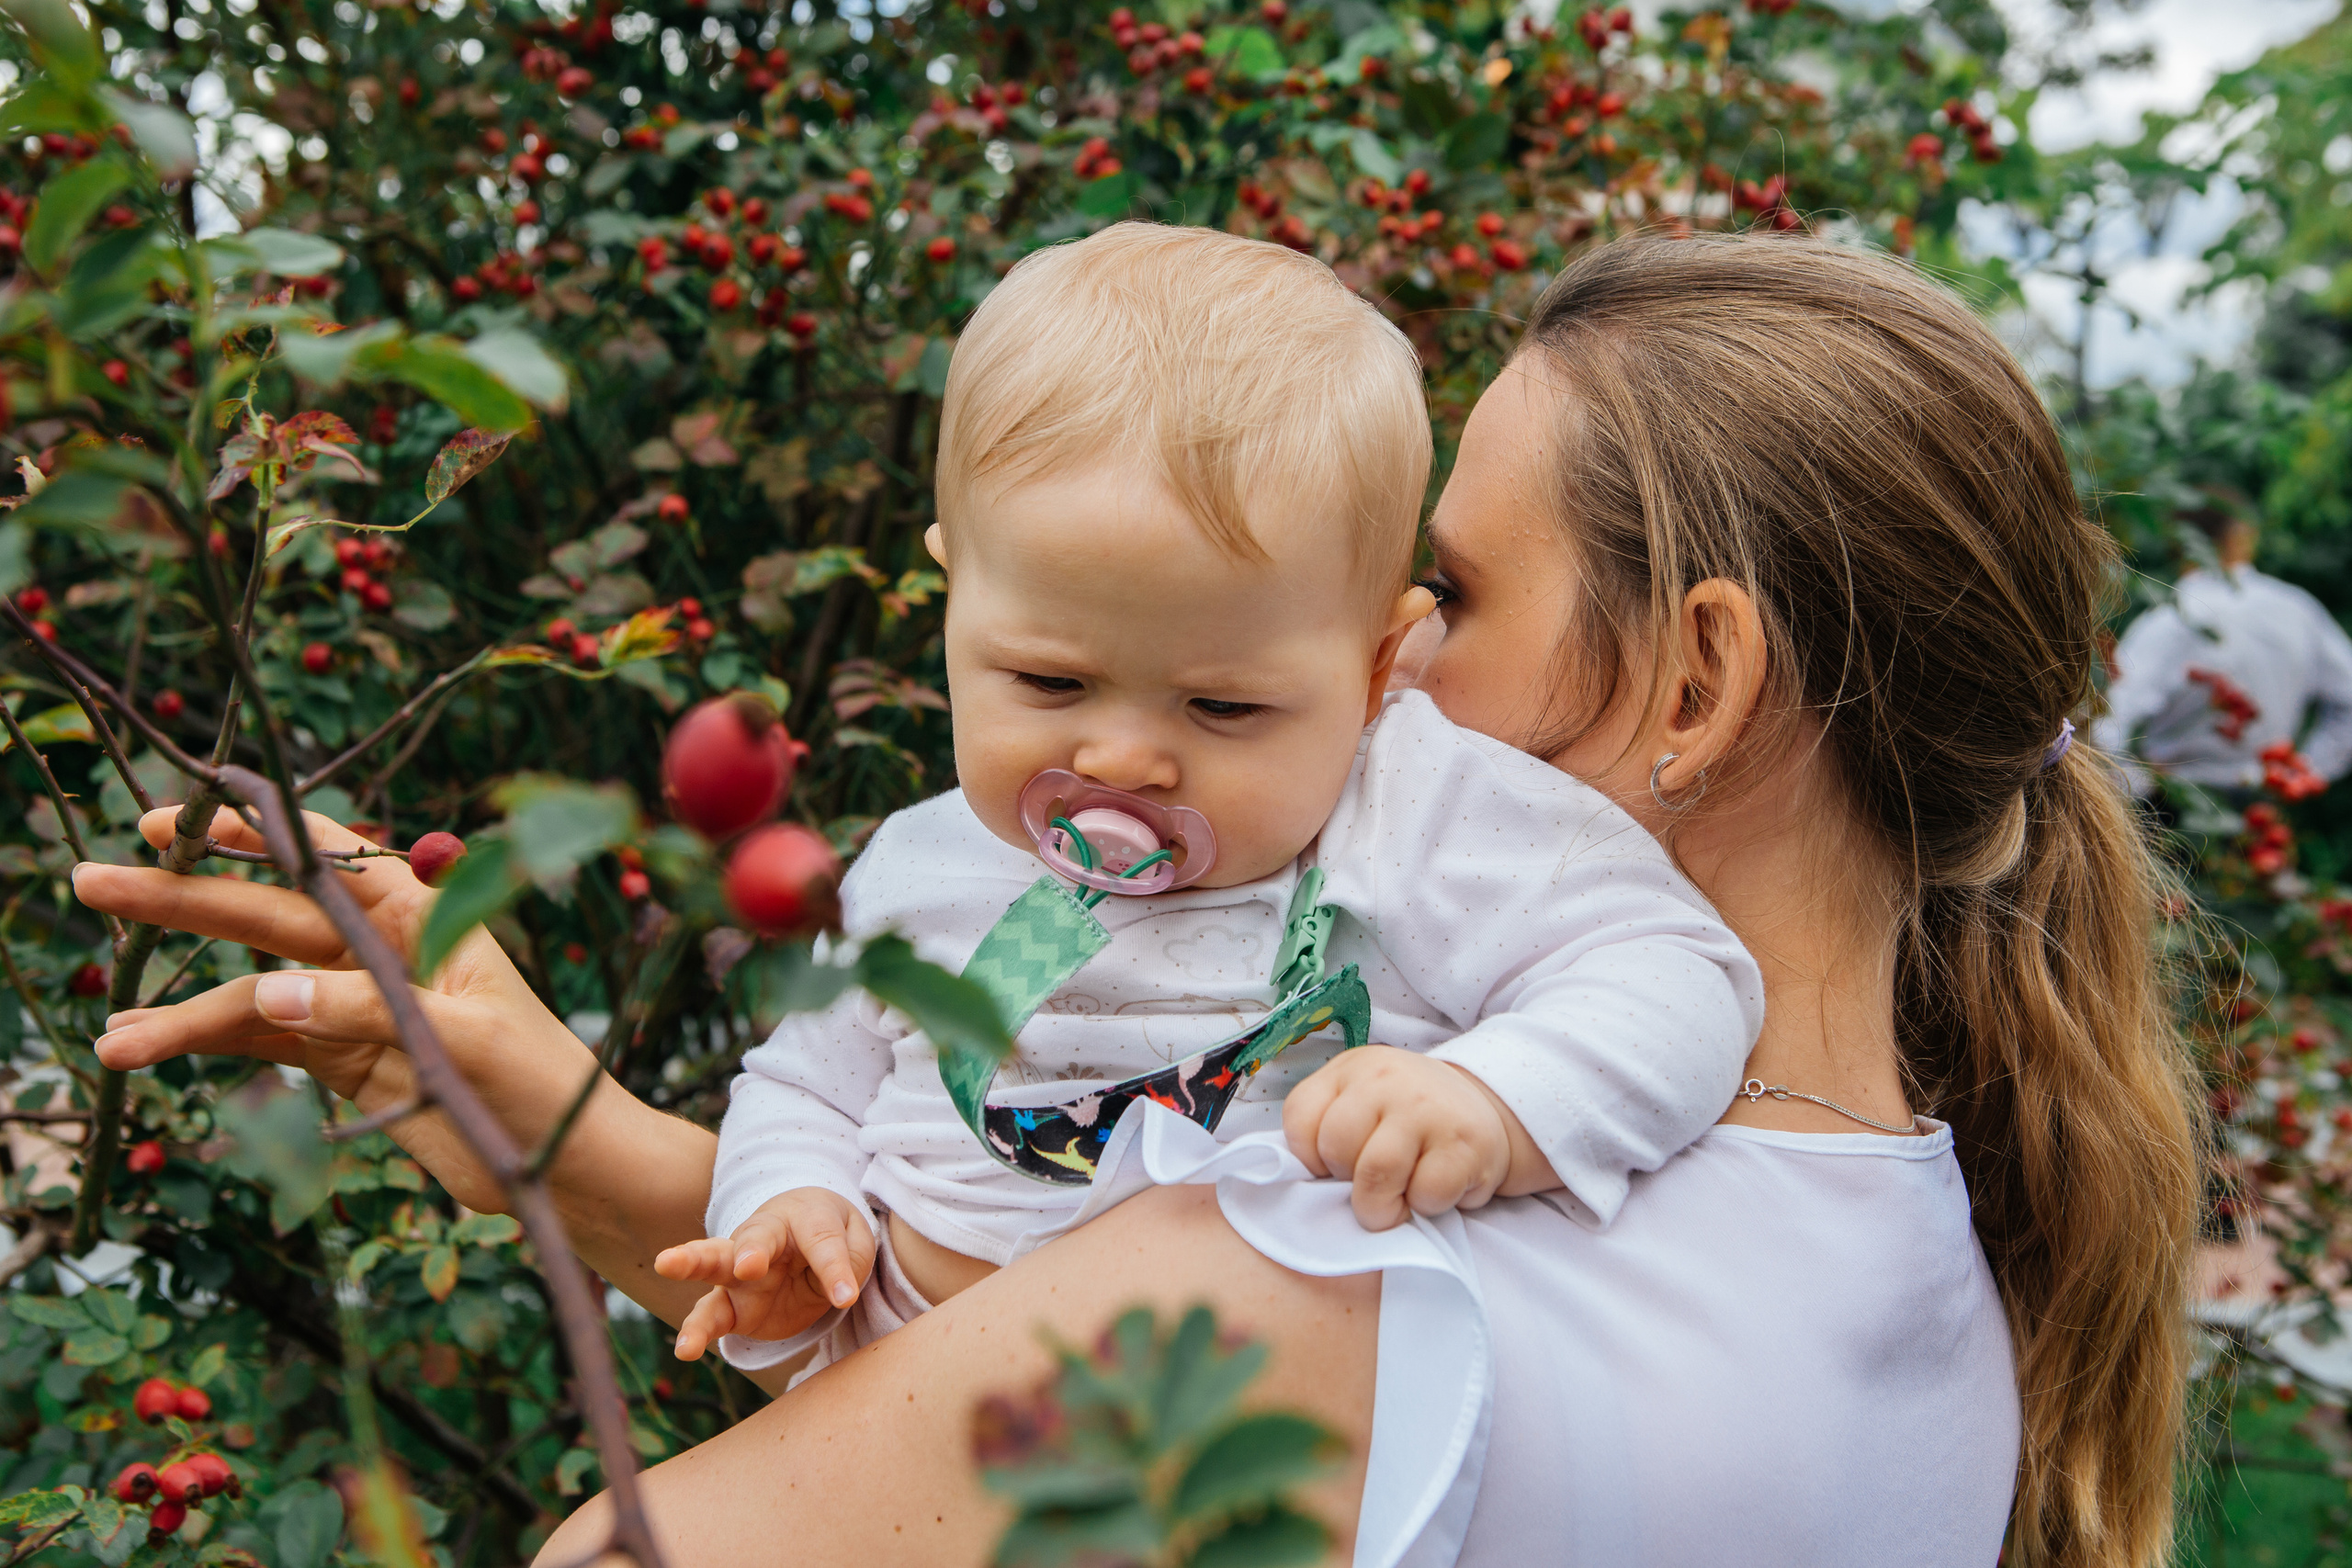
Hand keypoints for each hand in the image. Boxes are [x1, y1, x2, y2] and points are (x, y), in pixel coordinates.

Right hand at [72, 805, 599, 1215]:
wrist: (565, 1162)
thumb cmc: (538, 1084)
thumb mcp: (463, 1040)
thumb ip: (366, 1012)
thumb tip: (265, 993)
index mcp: (421, 915)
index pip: (324, 855)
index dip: (247, 829)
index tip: (170, 819)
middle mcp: (378, 950)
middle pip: (264, 913)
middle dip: (179, 899)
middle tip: (91, 883)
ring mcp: (353, 1003)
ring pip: (249, 988)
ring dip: (177, 1006)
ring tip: (107, 1034)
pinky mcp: (342, 1057)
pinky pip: (258, 1040)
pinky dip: (200, 1044)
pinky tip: (139, 1047)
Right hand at [655, 1188, 877, 1359]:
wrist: (805, 1234)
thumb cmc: (832, 1234)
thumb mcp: (854, 1240)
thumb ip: (847, 1259)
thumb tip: (840, 1295)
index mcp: (802, 1217)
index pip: (820, 1241)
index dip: (833, 1269)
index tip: (846, 1297)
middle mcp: (764, 1240)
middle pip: (751, 1239)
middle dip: (749, 1251)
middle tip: (747, 1265)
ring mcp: (740, 1273)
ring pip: (713, 1266)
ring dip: (691, 1265)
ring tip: (667, 1263)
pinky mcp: (732, 1306)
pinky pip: (711, 1317)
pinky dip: (697, 1331)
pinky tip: (685, 1348)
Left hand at [1282, 1046, 1512, 1229]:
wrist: (1483, 1110)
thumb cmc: (1407, 1119)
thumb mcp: (1359, 1103)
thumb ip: (1325, 1130)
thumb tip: (1309, 1187)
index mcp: (1350, 1070)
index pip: (1299, 1119)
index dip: (1311, 1159)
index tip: (1335, 1167)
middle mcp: (1385, 1079)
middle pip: (1336, 1149)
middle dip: (1348, 1183)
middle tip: (1373, 1184)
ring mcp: (1426, 1107)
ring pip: (1376, 1175)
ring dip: (1383, 1207)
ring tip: (1399, 1200)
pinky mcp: (1464, 1142)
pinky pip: (1426, 1194)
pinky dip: (1427, 1206)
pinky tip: (1437, 1187)